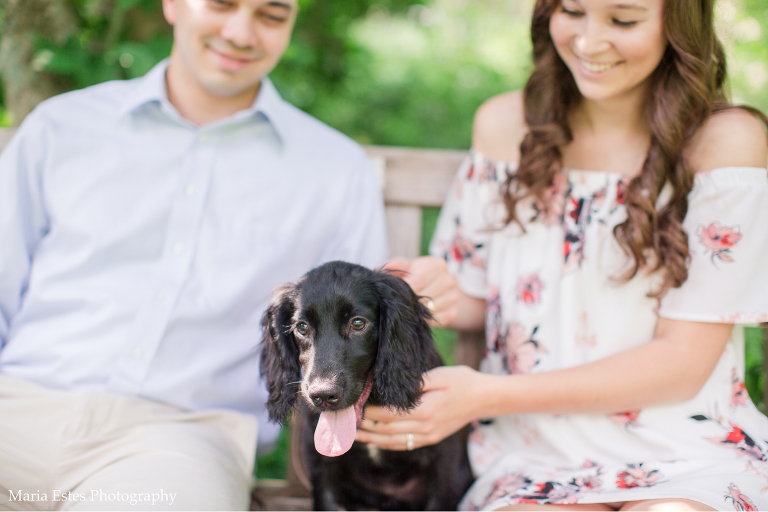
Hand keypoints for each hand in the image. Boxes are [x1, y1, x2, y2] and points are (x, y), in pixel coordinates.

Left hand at [355, 365, 481, 450]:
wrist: (484, 398)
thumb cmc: (462, 381)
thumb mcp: (440, 375)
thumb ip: (415, 384)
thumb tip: (391, 386)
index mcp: (425, 411)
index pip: (387, 414)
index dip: (368, 411)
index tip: (354, 405)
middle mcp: (425, 428)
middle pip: (386, 430)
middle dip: (364, 426)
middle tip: (346, 421)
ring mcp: (428, 436)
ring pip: (393, 441)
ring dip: (371, 438)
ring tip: (353, 434)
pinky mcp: (430, 438)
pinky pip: (404, 444)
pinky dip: (386, 443)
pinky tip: (373, 440)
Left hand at [384, 256, 458, 326]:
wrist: (435, 286)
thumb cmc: (415, 274)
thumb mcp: (406, 266)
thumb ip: (397, 265)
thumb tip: (388, 267)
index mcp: (436, 264)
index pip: (420, 281)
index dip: (406, 290)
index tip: (394, 295)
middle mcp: (448, 280)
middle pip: (425, 297)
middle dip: (409, 302)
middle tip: (398, 305)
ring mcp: (453, 297)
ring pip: (430, 311)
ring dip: (416, 313)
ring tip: (407, 309)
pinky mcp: (453, 312)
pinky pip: (436, 321)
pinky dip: (425, 321)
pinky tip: (418, 315)